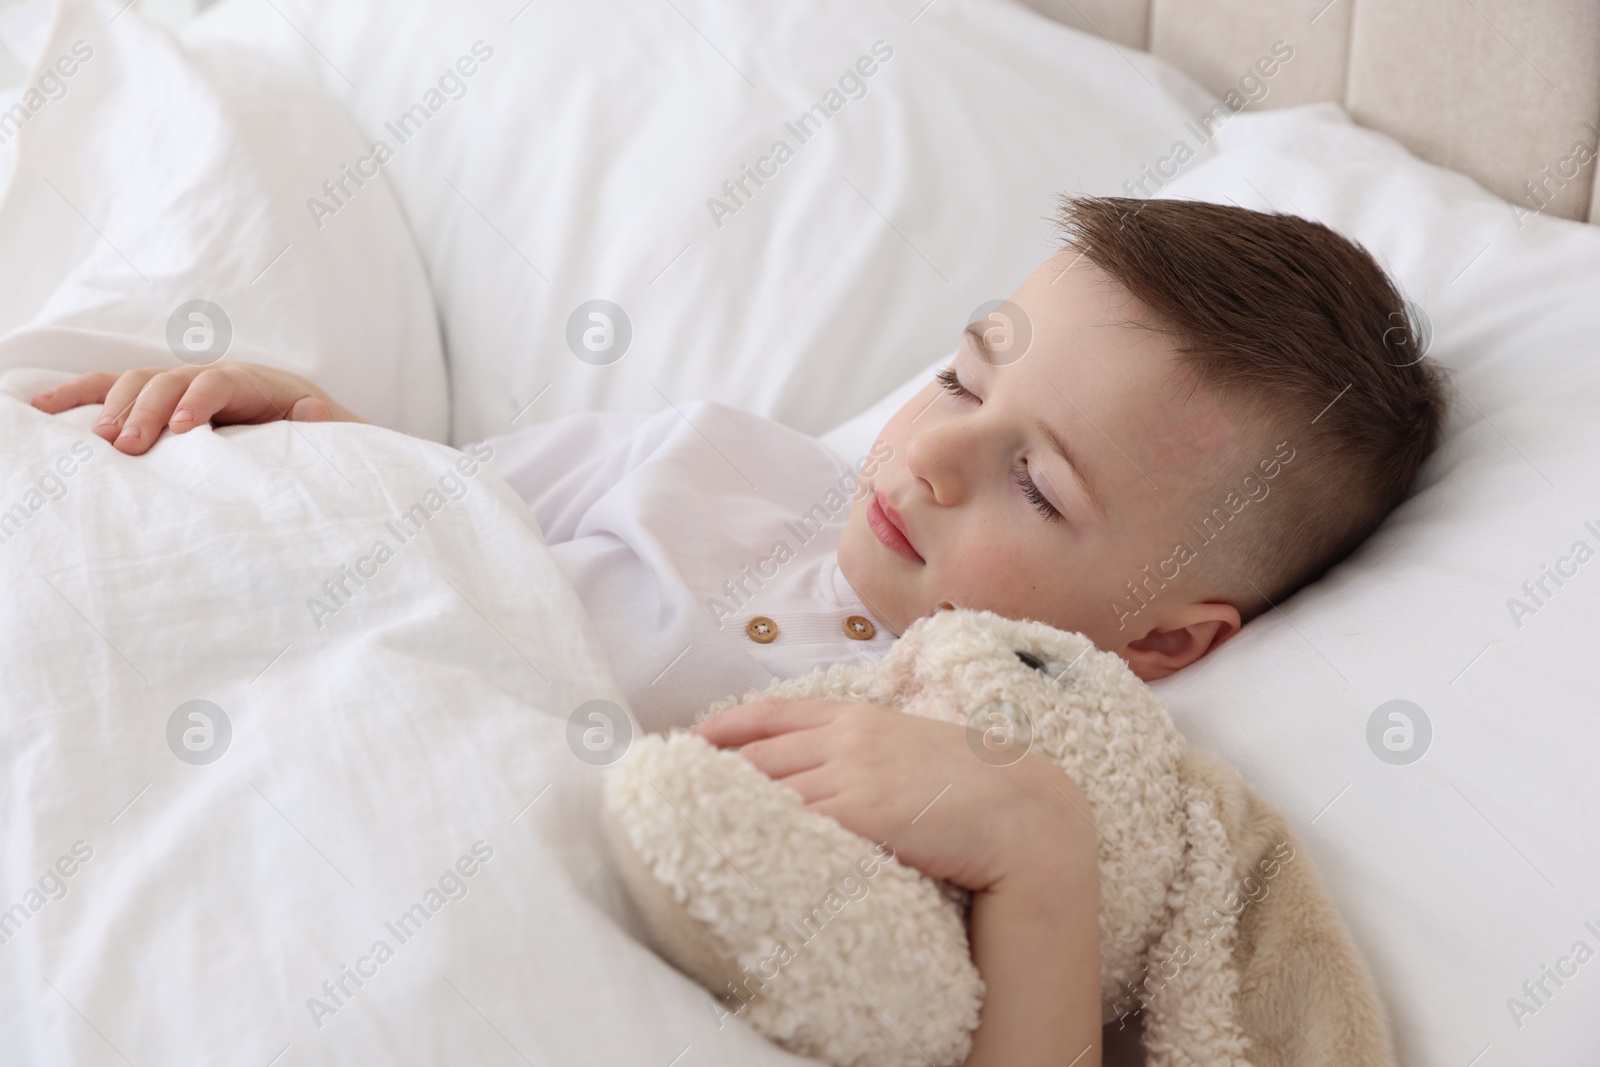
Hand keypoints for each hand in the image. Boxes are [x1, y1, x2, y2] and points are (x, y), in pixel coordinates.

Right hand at [30, 363, 365, 454]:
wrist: (300, 420)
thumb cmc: (314, 430)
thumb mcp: (333, 429)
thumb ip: (326, 425)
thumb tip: (314, 410)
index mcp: (253, 383)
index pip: (219, 382)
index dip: (199, 402)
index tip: (184, 432)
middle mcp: (208, 377)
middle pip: (170, 380)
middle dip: (147, 409)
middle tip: (128, 445)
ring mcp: (177, 386)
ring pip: (136, 382)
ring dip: (112, 407)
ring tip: (96, 440)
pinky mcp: (154, 401)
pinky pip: (110, 391)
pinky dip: (77, 395)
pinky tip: (41, 408)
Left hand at [692, 698, 1096, 891]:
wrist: (1024, 812)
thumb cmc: (976, 785)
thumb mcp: (914, 747)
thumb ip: (872, 748)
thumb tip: (839, 766)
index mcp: (859, 716)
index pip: (772, 713)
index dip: (723, 727)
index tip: (687, 741)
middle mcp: (848, 738)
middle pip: (757, 753)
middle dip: (710, 772)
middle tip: (669, 792)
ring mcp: (853, 774)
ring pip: (768, 786)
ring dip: (725, 806)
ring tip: (687, 825)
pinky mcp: (863, 812)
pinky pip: (797, 822)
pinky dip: (762, 832)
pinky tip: (735, 847)